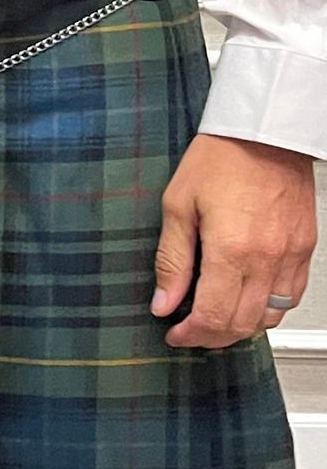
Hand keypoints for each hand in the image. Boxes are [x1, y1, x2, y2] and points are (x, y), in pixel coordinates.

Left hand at [154, 135, 316, 349]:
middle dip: (212, 337)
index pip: (213, 317)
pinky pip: (292, 296)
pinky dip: (269, 308)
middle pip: (242, 324)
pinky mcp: (305, 248)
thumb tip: (163, 302)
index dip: (190, 334)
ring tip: (217, 318)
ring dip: (242, 327)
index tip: (175, 333)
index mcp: (231, 249)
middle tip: (191, 330)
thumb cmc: (221, 158)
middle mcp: (266, 258)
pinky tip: (248, 300)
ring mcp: (291, 255)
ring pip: (271, 317)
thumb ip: (172, 260)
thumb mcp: (178, 205)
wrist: (264, 131)